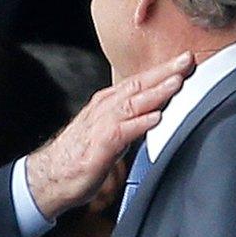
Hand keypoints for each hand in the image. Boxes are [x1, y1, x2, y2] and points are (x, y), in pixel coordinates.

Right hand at [26, 53, 193, 219]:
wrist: (49, 177)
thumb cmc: (77, 157)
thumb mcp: (106, 132)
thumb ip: (129, 121)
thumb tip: (155, 115)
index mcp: (106, 105)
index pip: (138, 82)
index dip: (161, 70)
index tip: (184, 59)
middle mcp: (103, 110)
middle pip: (137, 86)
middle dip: (164, 72)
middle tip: (187, 59)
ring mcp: (99, 127)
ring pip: (131, 104)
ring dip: (155, 92)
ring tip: (177, 82)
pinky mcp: (98, 148)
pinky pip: (121, 132)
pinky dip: (139, 123)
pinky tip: (156, 119)